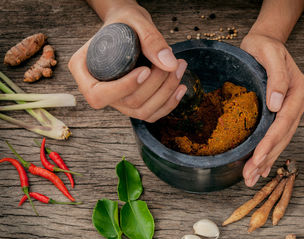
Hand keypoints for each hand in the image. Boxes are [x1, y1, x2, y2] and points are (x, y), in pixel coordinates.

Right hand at [68, 2, 187, 121]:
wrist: (129, 27)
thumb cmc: (125, 22)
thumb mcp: (135, 21)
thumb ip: (151, 39)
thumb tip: (170, 65)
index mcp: (83, 70)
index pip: (98, 95)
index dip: (124, 88)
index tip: (146, 70)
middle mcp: (98, 90)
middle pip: (127, 102)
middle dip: (156, 85)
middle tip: (174, 62)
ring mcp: (117, 101)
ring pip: (142, 111)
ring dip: (167, 94)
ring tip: (180, 68)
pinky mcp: (134, 104)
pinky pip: (151, 114)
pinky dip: (169, 104)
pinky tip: (181, 87)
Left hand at [240, 33, 303, 186]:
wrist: (266, 41)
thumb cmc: (264, 46)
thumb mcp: (269, 53)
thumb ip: (276, 77)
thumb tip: (276, 104)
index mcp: (297, 91)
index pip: (283, 122)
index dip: (270, 142)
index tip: (257, 159)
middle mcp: (297, 103)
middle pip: (283, 136)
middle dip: (266, 158)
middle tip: (250, 177)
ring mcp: (291, 109)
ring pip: (281, 140)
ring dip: (267, 160)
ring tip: (252, 178)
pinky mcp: (282, 112)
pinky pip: (277, 135)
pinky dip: (269, 152)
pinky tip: (261, 166)